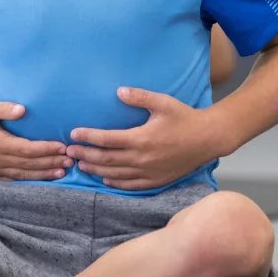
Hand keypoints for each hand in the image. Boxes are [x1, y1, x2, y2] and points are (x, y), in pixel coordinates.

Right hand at [0, 101, 70, 181]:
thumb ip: (3, 108)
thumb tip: (23, 109)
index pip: (28, 149)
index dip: (47, 149)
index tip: (63, 146)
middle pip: (29, 164)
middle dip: (51, 162)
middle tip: (71, 161)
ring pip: (23, 175)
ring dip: (43, 174)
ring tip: (62, 173)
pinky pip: (12, 181)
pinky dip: (28, 181)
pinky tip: (40, 181)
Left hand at [66, 87, 226, 190]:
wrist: (209, 139)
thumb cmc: (185, 118)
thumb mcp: (163, 102)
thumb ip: (139, 97)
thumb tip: (118, 91)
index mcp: (141, 139)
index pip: (107, 140)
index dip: (88, 137)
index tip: (73, 134)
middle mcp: (142, 158)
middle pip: (106, 159)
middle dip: (85, 155)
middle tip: (69, 152)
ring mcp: (149, 172)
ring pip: (115, 174)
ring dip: (95, 170)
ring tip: (80, 166)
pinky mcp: (156, 180)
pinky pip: (130, 185)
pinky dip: (115, 182)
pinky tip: (105, 179)